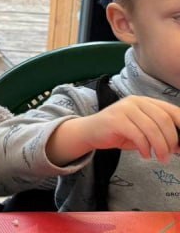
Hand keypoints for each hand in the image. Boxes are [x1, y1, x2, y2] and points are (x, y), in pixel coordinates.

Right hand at [53, 96, 179, 164]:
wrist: (90, 132)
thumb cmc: (120, 132)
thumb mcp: (143, 129)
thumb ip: (160, 131)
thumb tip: (179, 145)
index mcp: (146, 101)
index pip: (173, 111)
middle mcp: (136, 101)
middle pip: (164, 120)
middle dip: (171, 141)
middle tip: (171, 155)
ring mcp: (124, 108)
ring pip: (152, 128)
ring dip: (160, 147)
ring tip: (160, 159)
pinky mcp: (115, 119)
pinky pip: (137, 135)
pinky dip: (144, 147)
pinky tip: (144, 155)